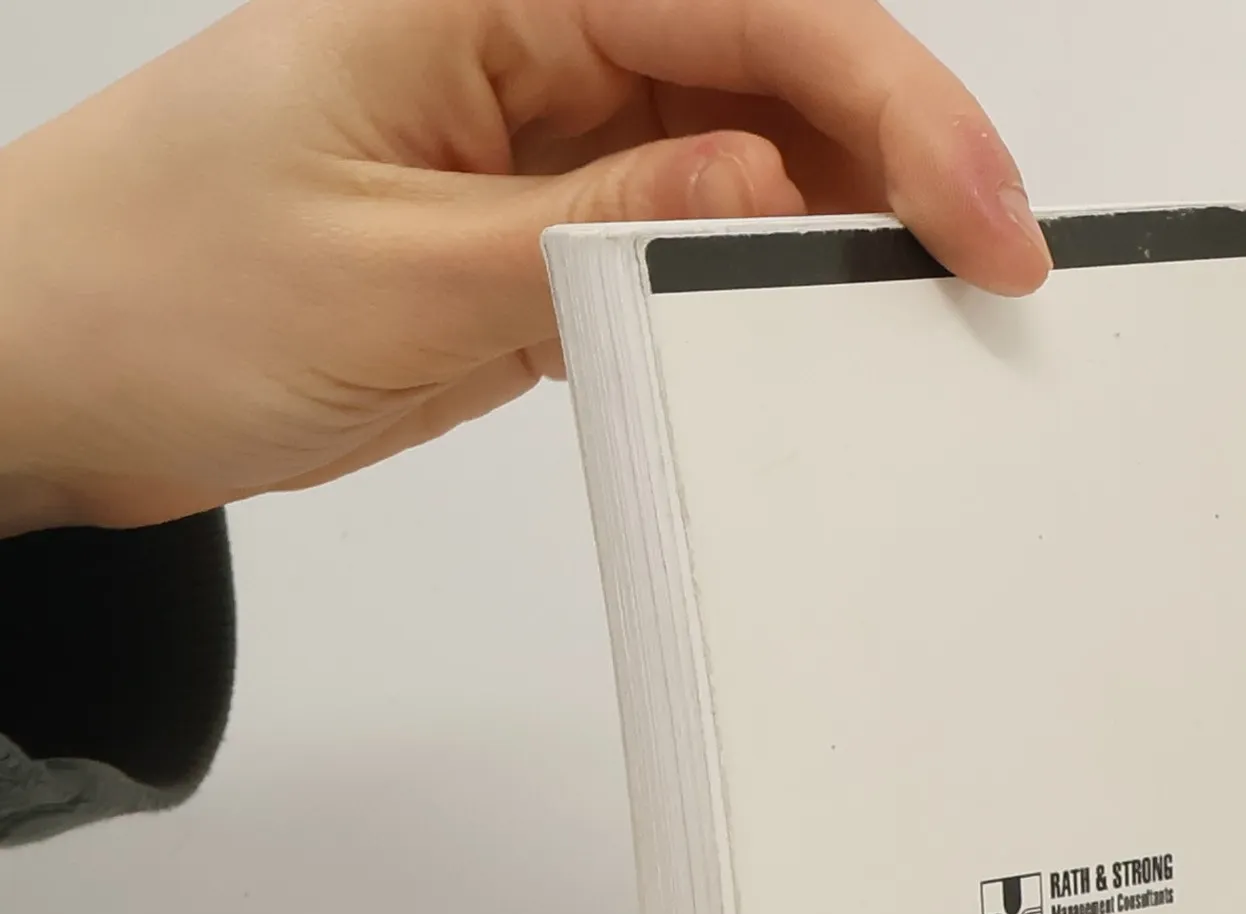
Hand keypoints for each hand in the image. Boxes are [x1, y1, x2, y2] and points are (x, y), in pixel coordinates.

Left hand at [0, 0, 1050, 534]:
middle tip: (986, 287)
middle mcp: (530, 40)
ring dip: (840, 235)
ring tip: (908, 331)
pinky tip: (800, 347)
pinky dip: (755, 293)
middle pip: (779, 64)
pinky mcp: (543, 232)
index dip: (894, 105)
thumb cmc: (153, 293)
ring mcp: (545, 139)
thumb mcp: (392, 274)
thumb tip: (770, 182)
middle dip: (900, 163)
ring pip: (750, 152)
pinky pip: (688, 240)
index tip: (981, 220)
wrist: (54, 379)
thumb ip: (593, 227)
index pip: (747, 11)